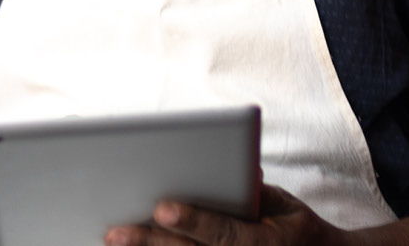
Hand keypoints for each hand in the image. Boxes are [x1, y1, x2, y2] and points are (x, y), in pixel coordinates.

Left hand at [104, 184, 350, 245]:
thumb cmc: (295, 230)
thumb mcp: (284, 205)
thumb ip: (253, 191)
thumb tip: (236, 169)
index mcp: (267, 244)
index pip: (224, 233)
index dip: (194, 221)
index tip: (163, 208)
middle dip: (151, 244)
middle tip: (115, 232)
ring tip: (113, 243)